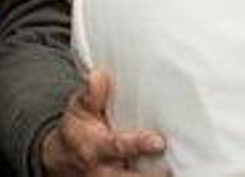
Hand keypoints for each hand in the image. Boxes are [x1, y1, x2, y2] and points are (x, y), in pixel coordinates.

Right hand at [41, 70, 170, 176]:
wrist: (65, 159)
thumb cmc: (79, 130)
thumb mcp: (78, 109)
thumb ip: (91, 96)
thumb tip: (98, 77)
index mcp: (93, 147)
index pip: (117, 146)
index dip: (138, 144)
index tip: (159, 142)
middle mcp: (102, 170)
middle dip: (151, 174)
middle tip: (175, 167)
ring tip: (178, 172)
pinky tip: (174, 173)